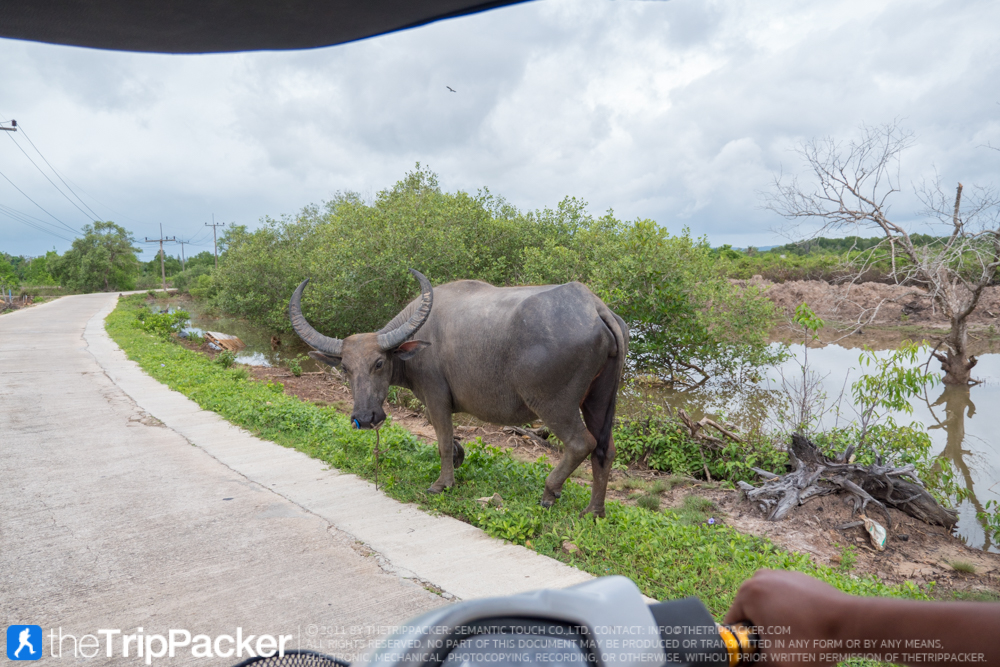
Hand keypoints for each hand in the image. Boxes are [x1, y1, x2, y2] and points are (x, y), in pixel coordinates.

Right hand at [724, 570, 852, 666]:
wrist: (853, 624)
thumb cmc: (812, 641)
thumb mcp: (775, 663)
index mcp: (748, 593)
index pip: (731, 626)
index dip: (742, 647)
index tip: (759, 658)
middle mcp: (761, 577)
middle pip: (749, 615)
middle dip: (760, 635)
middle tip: (779, 651)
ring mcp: (782, 575)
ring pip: (768, 608)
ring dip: (775, 626)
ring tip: (794, 641)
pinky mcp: (799, 579)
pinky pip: (784, 600)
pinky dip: (789, 616)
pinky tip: (805, 630)